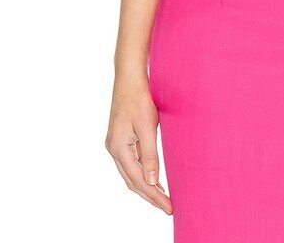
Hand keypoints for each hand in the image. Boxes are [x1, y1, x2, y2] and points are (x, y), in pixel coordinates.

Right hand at [105, 77, 172, 215]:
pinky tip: (154, 177)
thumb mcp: (147, 125)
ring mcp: (116, 143)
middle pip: (132, 181)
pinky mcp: (121, 137)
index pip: (139, 180)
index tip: (169, 207)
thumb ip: (149, 154)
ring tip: (163, 197)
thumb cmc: (140, 97)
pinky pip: (132, 162)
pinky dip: (143, 173)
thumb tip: (151, 182)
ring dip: (146, 186)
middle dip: (150, 196)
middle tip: (168, 208)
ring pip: (131, 173)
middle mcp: (114, 149)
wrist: (129, 75)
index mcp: (118, 148)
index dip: (154, 196)